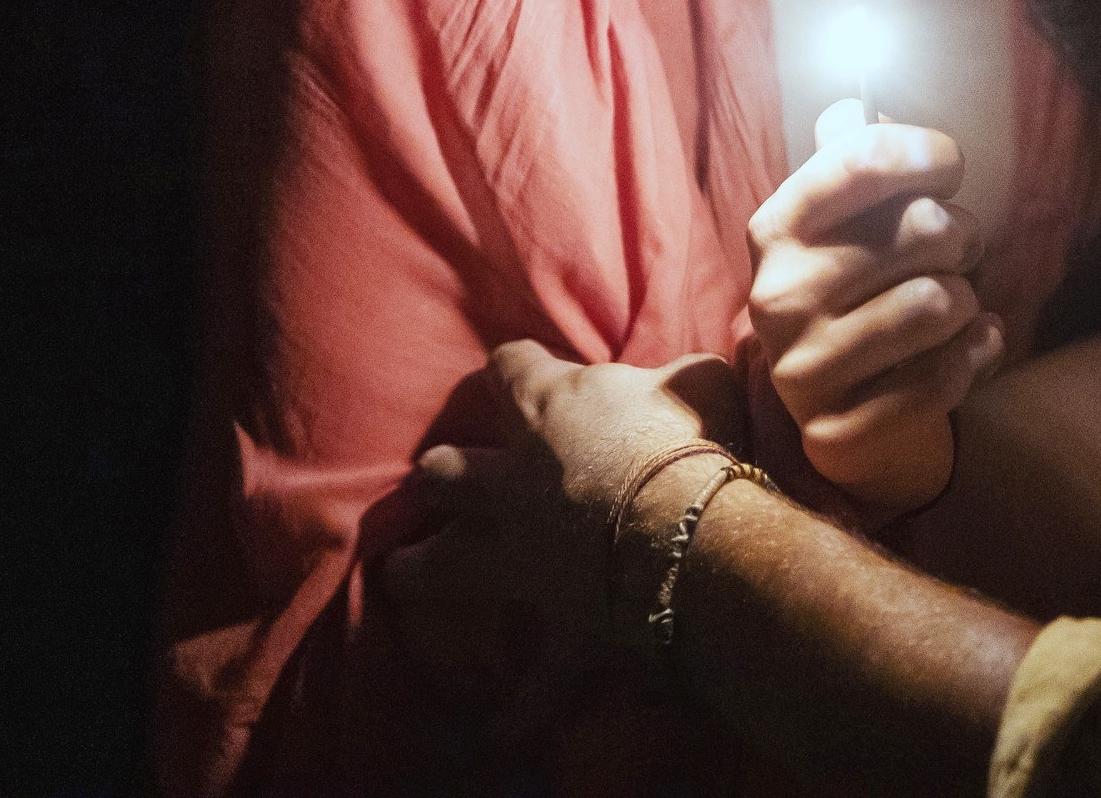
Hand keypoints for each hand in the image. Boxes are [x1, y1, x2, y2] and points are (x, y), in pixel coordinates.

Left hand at [387, 345, 743, 701]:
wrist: (689, 529)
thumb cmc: (694, 439)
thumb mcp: (697, 379)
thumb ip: (677, 377)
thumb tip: (686, 377)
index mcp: (548, 407)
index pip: (511, 366)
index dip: (516, 367)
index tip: (521, 368)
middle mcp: (515, 480)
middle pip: (450, 470)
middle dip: (442, 473)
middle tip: (441, 476)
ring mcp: (524, 555)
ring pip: (446, 561)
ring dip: (422, 568)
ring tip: (402, 571)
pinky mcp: (555, 621)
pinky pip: (534, 679)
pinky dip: (520, 709)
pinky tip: (499, 733)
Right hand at [747, 100, 1004, 517]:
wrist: (847, 410)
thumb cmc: (862, 289)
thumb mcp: (847, 219)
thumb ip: (850, 158)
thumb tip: (851, 105)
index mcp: (776, 228)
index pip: (861, 158)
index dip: (928, 152)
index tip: (949, 168)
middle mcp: (777, 296)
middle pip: (923, 227)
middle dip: (962, 234)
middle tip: (956, 250)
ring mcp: (803, 369)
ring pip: (940, 301)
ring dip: (968, 298)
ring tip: (953, 304)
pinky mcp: (840, 431)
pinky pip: (947, 373)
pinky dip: (979, 351)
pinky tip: (972, 345)